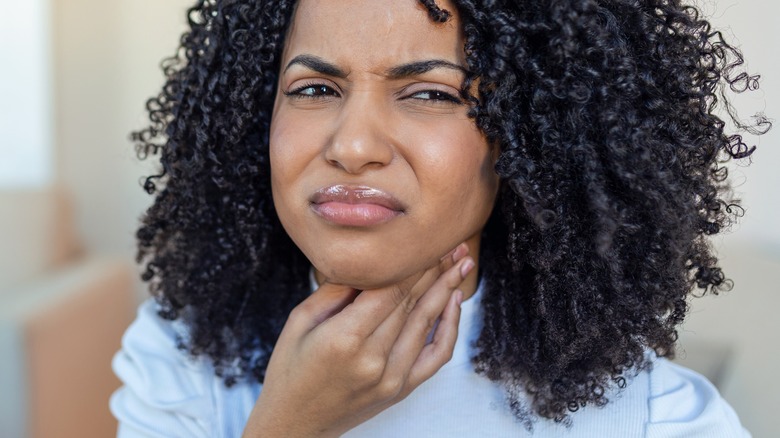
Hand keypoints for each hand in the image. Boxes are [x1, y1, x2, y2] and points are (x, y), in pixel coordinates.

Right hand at [242, 243, 474, 436]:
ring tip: (462, 262)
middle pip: (412, 302)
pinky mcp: (401, 390)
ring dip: (448, 289)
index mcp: (344, 338)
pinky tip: (455, 302)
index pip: (390, 290)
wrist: (293, 423)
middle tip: (453, 243)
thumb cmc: (289, 368)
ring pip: (428, 323)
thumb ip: (335, 290)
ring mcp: (391, 378)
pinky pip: (437, 356)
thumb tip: (369, 261)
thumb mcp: (299, 321)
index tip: (426, 240)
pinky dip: (451, 327)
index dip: (412, 263)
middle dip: (435, 269)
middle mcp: (373, 359)